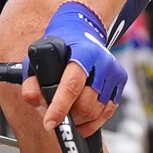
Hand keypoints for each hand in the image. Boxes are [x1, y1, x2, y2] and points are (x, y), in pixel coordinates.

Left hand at [31, 0, 126, 130]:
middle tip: (56, 116)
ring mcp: (113, 71)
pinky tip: (81, 121)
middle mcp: (102, 61)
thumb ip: (32, 80)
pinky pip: (108, 112)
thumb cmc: (59, 46)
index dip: (60, 107)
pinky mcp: (120, 80)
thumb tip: (34, 99)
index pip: (72, 85)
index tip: (49, 123)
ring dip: (80, 120)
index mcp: (83, 52)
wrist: (82, 29)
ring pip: (96, 111)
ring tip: (67, 115)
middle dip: (69, 115)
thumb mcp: (40, 57)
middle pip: (85, 103)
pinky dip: (93, 122)